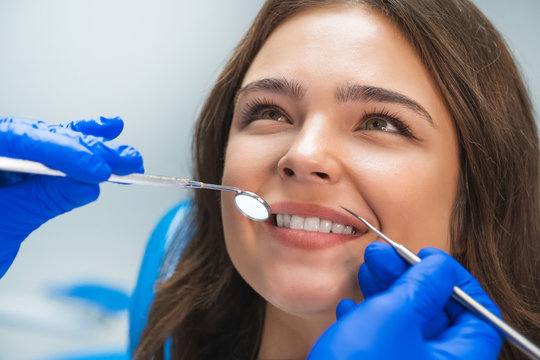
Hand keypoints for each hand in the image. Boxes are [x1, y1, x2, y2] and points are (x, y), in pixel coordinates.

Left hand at [0, 116, 142, 277]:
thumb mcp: (7, 222)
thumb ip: (45, 200)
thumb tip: (88, 185)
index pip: (21, 140)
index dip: (64, 153)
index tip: (97, 170)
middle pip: (43, 139)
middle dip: (88, 151)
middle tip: (122, 161)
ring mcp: (9, 156)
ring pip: (53, 142)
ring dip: (95, 150)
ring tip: (125, 157)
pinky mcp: (22, 167)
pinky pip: (53, 152)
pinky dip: (80, 148)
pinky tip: (107, 129)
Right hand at [307, 242, 502, 359]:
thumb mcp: (395, 314)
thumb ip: (424, 285)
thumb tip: (440, 265)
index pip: (479, 317)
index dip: (457, 281)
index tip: (430, 259)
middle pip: (438, 317)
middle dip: (410, 279)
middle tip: (386, 255)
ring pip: (406, 326)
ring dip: (386, 292)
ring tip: (366, 268)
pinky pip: (384, 343)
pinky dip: (369, 320)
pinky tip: (350, 306)